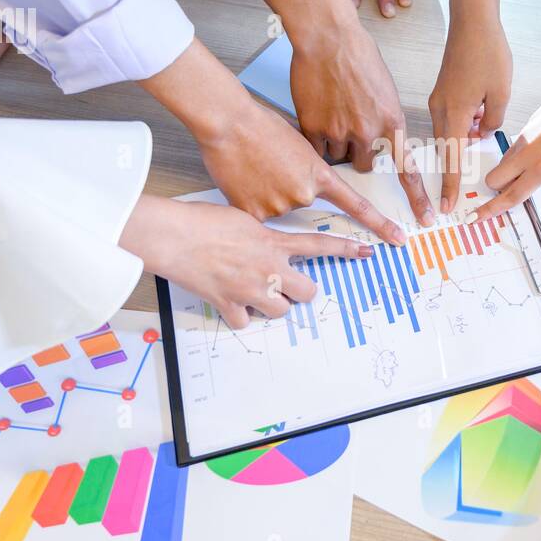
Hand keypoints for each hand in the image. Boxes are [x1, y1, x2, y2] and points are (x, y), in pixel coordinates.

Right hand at [120, 196, 372, 328]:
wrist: (174, 236)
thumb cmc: (201, 220)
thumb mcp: (242, 217)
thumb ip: (262, 234)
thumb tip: (268, 243)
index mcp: (273, 242)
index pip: (319, 244)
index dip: (346, 249)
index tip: (366, 252)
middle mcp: (268, 268)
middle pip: (307, 293)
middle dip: (300, 292)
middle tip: (286, 286)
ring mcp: (250, 290)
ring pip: (280, 312)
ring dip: (271, 305)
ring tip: (255, 292)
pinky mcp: (229, 305)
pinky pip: (246, 322)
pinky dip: (240, 316)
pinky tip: (230, 302)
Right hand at [139, 39, 406, 243]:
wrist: (228, 121)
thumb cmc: (261, 122)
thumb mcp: (300, 141)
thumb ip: (311, 167)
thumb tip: (311, 183)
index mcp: (321, 174)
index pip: (356, 204)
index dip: (378, 223)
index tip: (397, 239)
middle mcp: (305, 194)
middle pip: (303, 203)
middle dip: (290, 189)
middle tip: (273, 165)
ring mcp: (280, 205)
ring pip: (277, 209)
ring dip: (268, 193)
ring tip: (255, 166)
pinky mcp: (255, 213)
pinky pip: (256, 214)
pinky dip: (249, 199)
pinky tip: (243, 178)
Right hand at [289, 16, 433, 224]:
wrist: (328, 37)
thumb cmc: (358, 55)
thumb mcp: (385, 89)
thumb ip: (384, 119)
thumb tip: (379, 138)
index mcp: (392, 122)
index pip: (407, 168)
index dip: (417, 197)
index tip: (425, 218)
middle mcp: (368, 132)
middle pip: (364, 165)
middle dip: (358, 153)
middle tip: (350, 126)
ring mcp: (339, 131)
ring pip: (338, 157)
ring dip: (335, 143)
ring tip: (333, 111)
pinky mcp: (313, 127)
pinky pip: (315, 147)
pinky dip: (315, 135)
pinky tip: (317, 111)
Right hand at [428, 11, 512, 213]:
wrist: (472, 21)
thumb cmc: (487, 54)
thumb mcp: (500, 93)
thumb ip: (493, 121)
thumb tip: (484, 132)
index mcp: (454, 114)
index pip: (452, 158)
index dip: (451, 185)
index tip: (448, 206)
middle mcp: (440, 109)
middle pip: (448, 147)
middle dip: (458, 161)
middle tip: (469, 171)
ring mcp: (438, 99)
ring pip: (451, 131)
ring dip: (466, 135)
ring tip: (486, 114)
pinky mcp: (443, 91)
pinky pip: (452, 117)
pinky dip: (465, 122)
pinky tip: (481, 107)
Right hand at [469, 63, 540, 222]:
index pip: (511, 195)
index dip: (492, 209)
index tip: (477, 217)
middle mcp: (527, 153)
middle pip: (494, 179)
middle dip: (499, 188)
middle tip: (517, 187)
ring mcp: (524, 137)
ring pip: (503, 162)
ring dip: (512, 171)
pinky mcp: (526, 125)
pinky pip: (515, 148)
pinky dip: (521, 155)